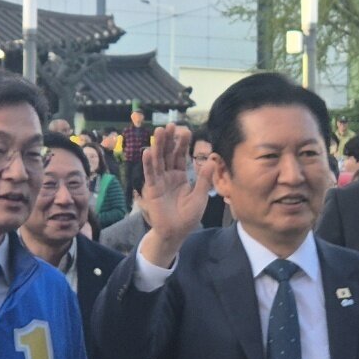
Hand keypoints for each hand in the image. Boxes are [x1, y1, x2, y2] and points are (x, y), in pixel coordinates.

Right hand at [137, 125, 214, 267]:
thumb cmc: (188, 216)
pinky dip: (148, 163)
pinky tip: (147, 151)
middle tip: (170, 125)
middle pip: (168, 154)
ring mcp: (159, 181)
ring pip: (158, 160)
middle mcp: (169, 175)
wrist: (176, 233)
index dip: (182, 143)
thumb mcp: (200, 197)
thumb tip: (212, 161)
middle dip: (169, 139)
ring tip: (159, 131)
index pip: (181, 156)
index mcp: (181, 176)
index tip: (185, 129)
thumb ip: (204, 180)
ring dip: (158, 146)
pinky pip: (150, 174)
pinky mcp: (152, 189)